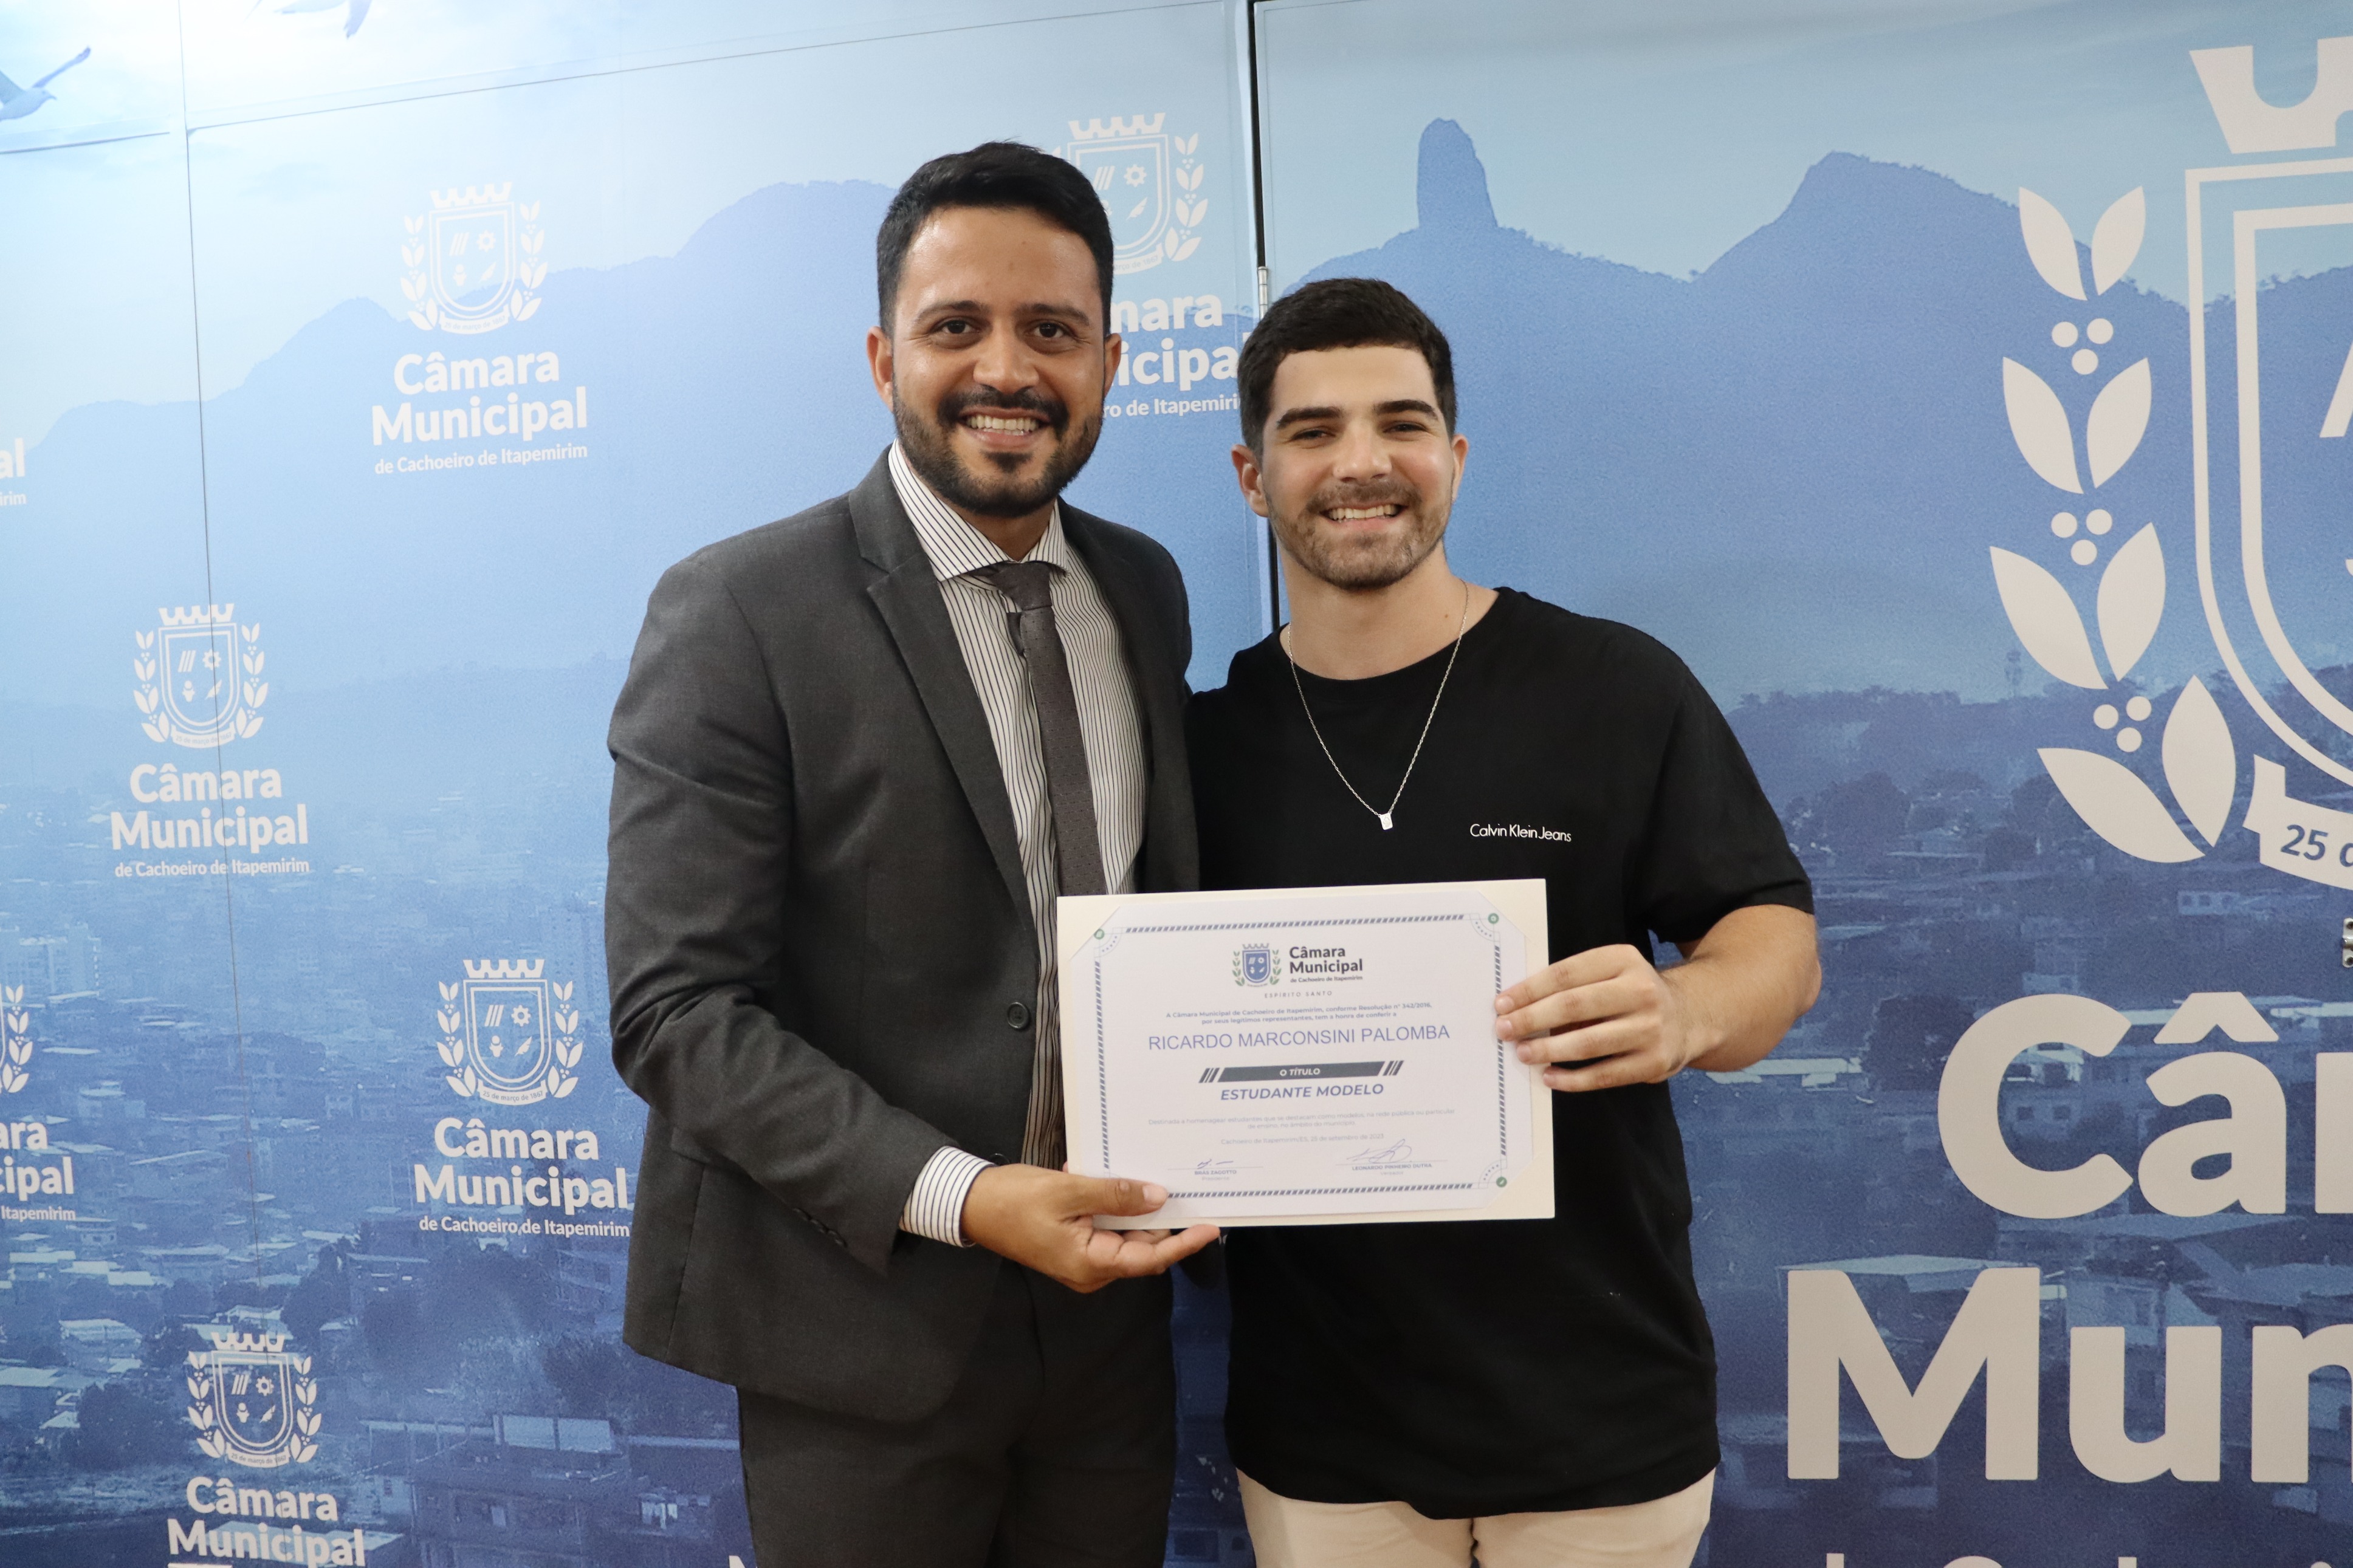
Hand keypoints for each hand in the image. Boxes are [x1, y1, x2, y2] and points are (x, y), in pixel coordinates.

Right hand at [960, 1164, 1218, 1292]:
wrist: (972, 1205)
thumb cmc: (1014, 1200)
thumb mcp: (1069, 1191)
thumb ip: (1116, 1196)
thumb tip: (1157, 1198)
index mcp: (1090, 1264)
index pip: (1149, 1258)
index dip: (1182, 1243)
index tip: (1210, 1227)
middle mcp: (1090, 1270)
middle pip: (1140, 1248)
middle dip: (1162, 1221)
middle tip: (1184, 1188)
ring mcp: (1081, 1260)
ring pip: (1125, 1237)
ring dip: (1137, 1212)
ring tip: (1151, 1180)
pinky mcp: (1073, 1246)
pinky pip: (1106, 1231)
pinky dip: (1116, 1209)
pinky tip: (1117, 1184)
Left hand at [1493, 943, 1697, 1092]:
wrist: (1689, 1016)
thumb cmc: (1632, 993)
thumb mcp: (1610, 972)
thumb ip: (1574, 983)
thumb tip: (1519, 1006)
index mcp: (1623, 960)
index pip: (1566, 974)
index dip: (1529, 990)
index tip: (1502, 1003)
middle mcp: (1641, 991)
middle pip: (1574, 1006)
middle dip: (1532, 1019)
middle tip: (1504, 1029)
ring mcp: (1650, 1028)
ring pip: (1588, 1043)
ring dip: (1548, 1049)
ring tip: (1522, 1052)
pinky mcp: (1653, 1062)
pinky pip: (1604, 1075)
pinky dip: (1572, 1079)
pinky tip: (1549, 1076)